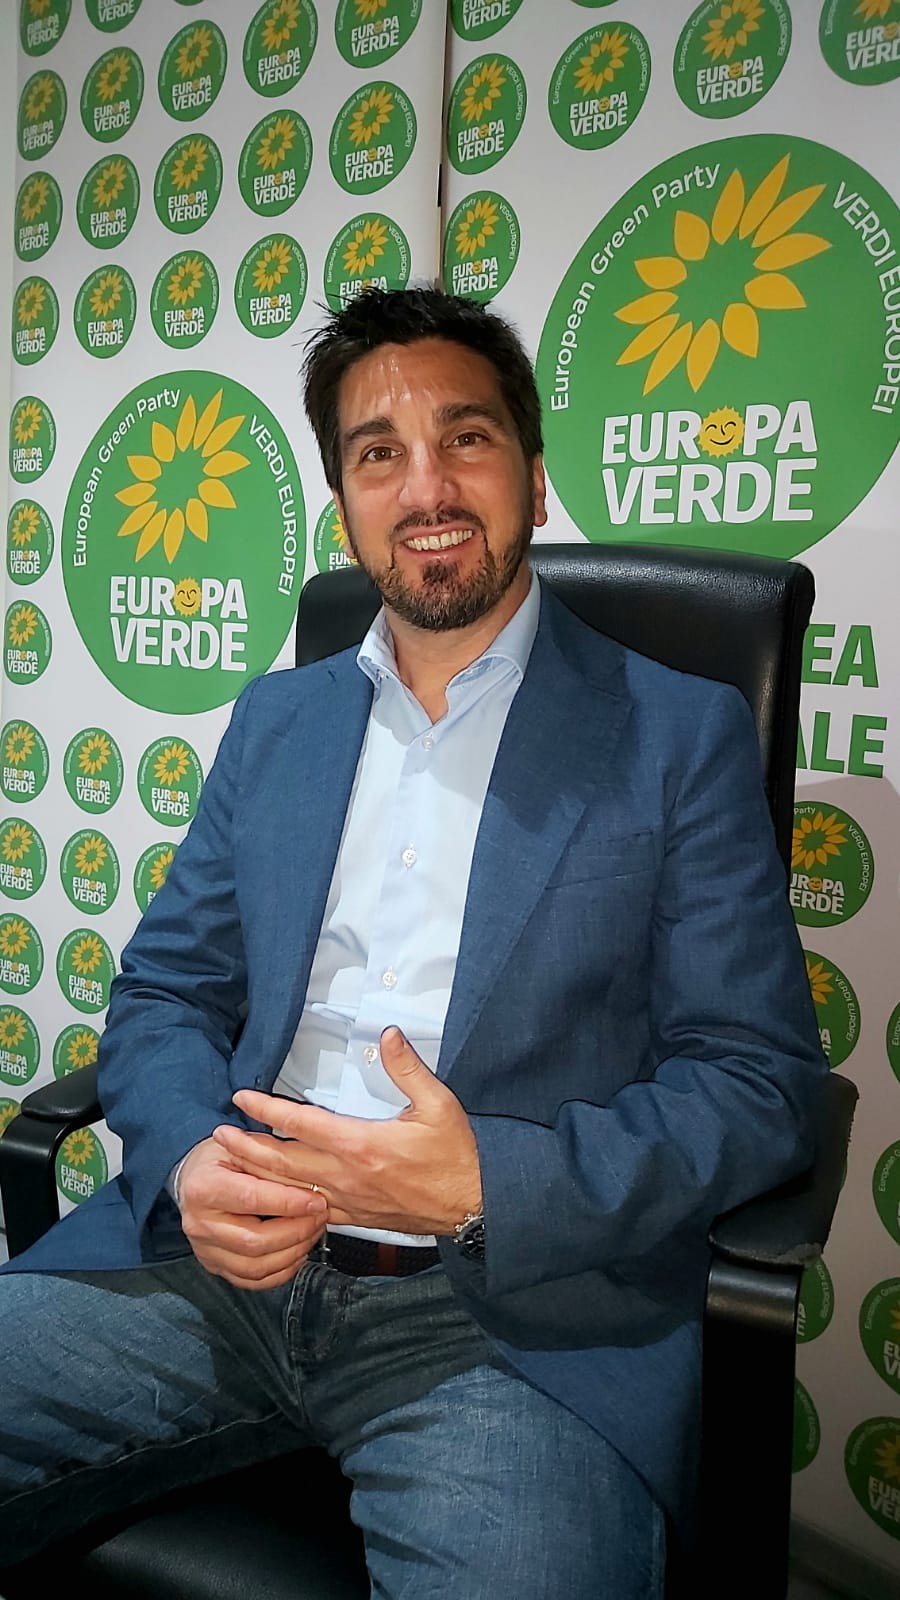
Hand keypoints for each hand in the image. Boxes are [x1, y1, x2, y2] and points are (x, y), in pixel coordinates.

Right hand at [177, 1135, 327, 1290]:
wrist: (194, 1177)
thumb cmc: (220, 1158)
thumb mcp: (243, 1146)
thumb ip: (271, 1162)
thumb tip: (309, 1181)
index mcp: (203, 1187)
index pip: (251, 1199)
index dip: (289, 1203)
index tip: (316, 1201)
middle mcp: (199, 1223)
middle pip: (255, 1240)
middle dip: (296, 1231)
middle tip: (320, 1217)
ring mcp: (205, 1249)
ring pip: (255, 1266)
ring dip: (293, 1253)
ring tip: (312, 1233)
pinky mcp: (214, 1265)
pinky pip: (251, 1280)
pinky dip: (280, 1271)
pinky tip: (297, 1253)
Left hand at [213, 1028, 482, 1236]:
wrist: (472, 1207)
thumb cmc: (457, 1155)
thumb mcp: (439, 1105)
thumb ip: (408, 1068)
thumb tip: (387, 1033)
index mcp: (361, 1144)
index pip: (300, 1124)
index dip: (267, 1110)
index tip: (241, 1097)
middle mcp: (345, 1176)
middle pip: (281, 1163)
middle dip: (246, 1148)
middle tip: (218, 1136)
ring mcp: (347, 1201)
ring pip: (289, 1191)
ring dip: (257, 1176)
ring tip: (232, 1164)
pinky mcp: (354, 1218)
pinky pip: (309, 1212)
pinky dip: (284, 1202)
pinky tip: (271, 1196)